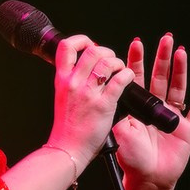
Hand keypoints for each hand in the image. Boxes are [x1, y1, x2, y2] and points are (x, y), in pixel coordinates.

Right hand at [47, 35, 136, 163]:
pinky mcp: (103, 105)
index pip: (66, 47)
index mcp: (62, 79)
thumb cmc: (68, 127)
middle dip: (106, 51)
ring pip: (107, 62)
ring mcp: (88, 93)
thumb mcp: (63, 97)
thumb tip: (87, 68)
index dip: (81, 40)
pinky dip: (127, 75)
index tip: (90, 45)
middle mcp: (74, 82)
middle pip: (92, 50)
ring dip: (118, 63)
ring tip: (120, 71)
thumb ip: (73, 81)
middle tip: (111, 61)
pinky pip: (119, 80)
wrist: (68, 149)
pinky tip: (127, 80)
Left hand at [112, 34, 189, 189]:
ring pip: (178, 87)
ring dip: (180, 69)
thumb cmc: (131, 158)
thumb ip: (118, 113)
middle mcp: (156, 107)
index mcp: (137, 106)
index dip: (137, 61)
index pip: (137, 78)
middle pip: (160, 77)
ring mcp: (173, 116)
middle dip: (162, 57)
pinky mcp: (187, 128)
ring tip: (180, 50)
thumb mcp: (119, 133)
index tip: (136, 43)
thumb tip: (113, 92)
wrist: (147, 179)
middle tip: (165, 38)